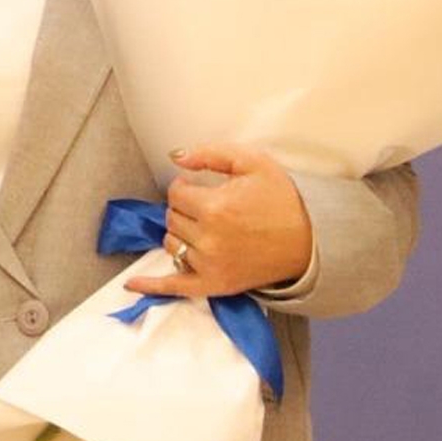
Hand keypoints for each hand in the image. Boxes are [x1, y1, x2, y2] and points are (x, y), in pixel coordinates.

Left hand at [124, 144, 311, 298]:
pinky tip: (131, 285)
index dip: (185, 187)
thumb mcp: (252, 162)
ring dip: (180, 234)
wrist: (310, 240)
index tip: (202, 188)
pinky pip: (174, 287)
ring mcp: (210, 265)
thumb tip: (175, 156)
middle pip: (171, 218)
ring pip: (171, 244)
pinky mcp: (215, 285)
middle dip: (184, 209)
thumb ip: (210, 154)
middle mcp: (209, 239)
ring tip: (204, 229)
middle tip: (208, 207)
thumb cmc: (282, 198)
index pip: (175, 193)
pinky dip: (151, 286)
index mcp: (215, 207)